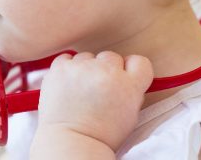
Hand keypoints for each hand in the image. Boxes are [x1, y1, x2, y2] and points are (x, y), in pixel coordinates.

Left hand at [35, 51, 153, 150]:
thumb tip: (125, 74)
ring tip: (80, 91)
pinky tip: (68, 84)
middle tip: (98, 89)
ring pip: (88, 57)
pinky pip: (67, 58)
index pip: (139, 61)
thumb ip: (131, 91)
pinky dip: (67, 69)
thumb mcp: (130, 115)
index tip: (123, 77)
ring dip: (85, 69)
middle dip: (107, 70)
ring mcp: (82, 68)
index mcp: (129, 85)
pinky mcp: (61, 68)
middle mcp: (107, 72)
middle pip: (112, 57)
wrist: (71, 143)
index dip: (130, 69)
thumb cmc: (101, 135)